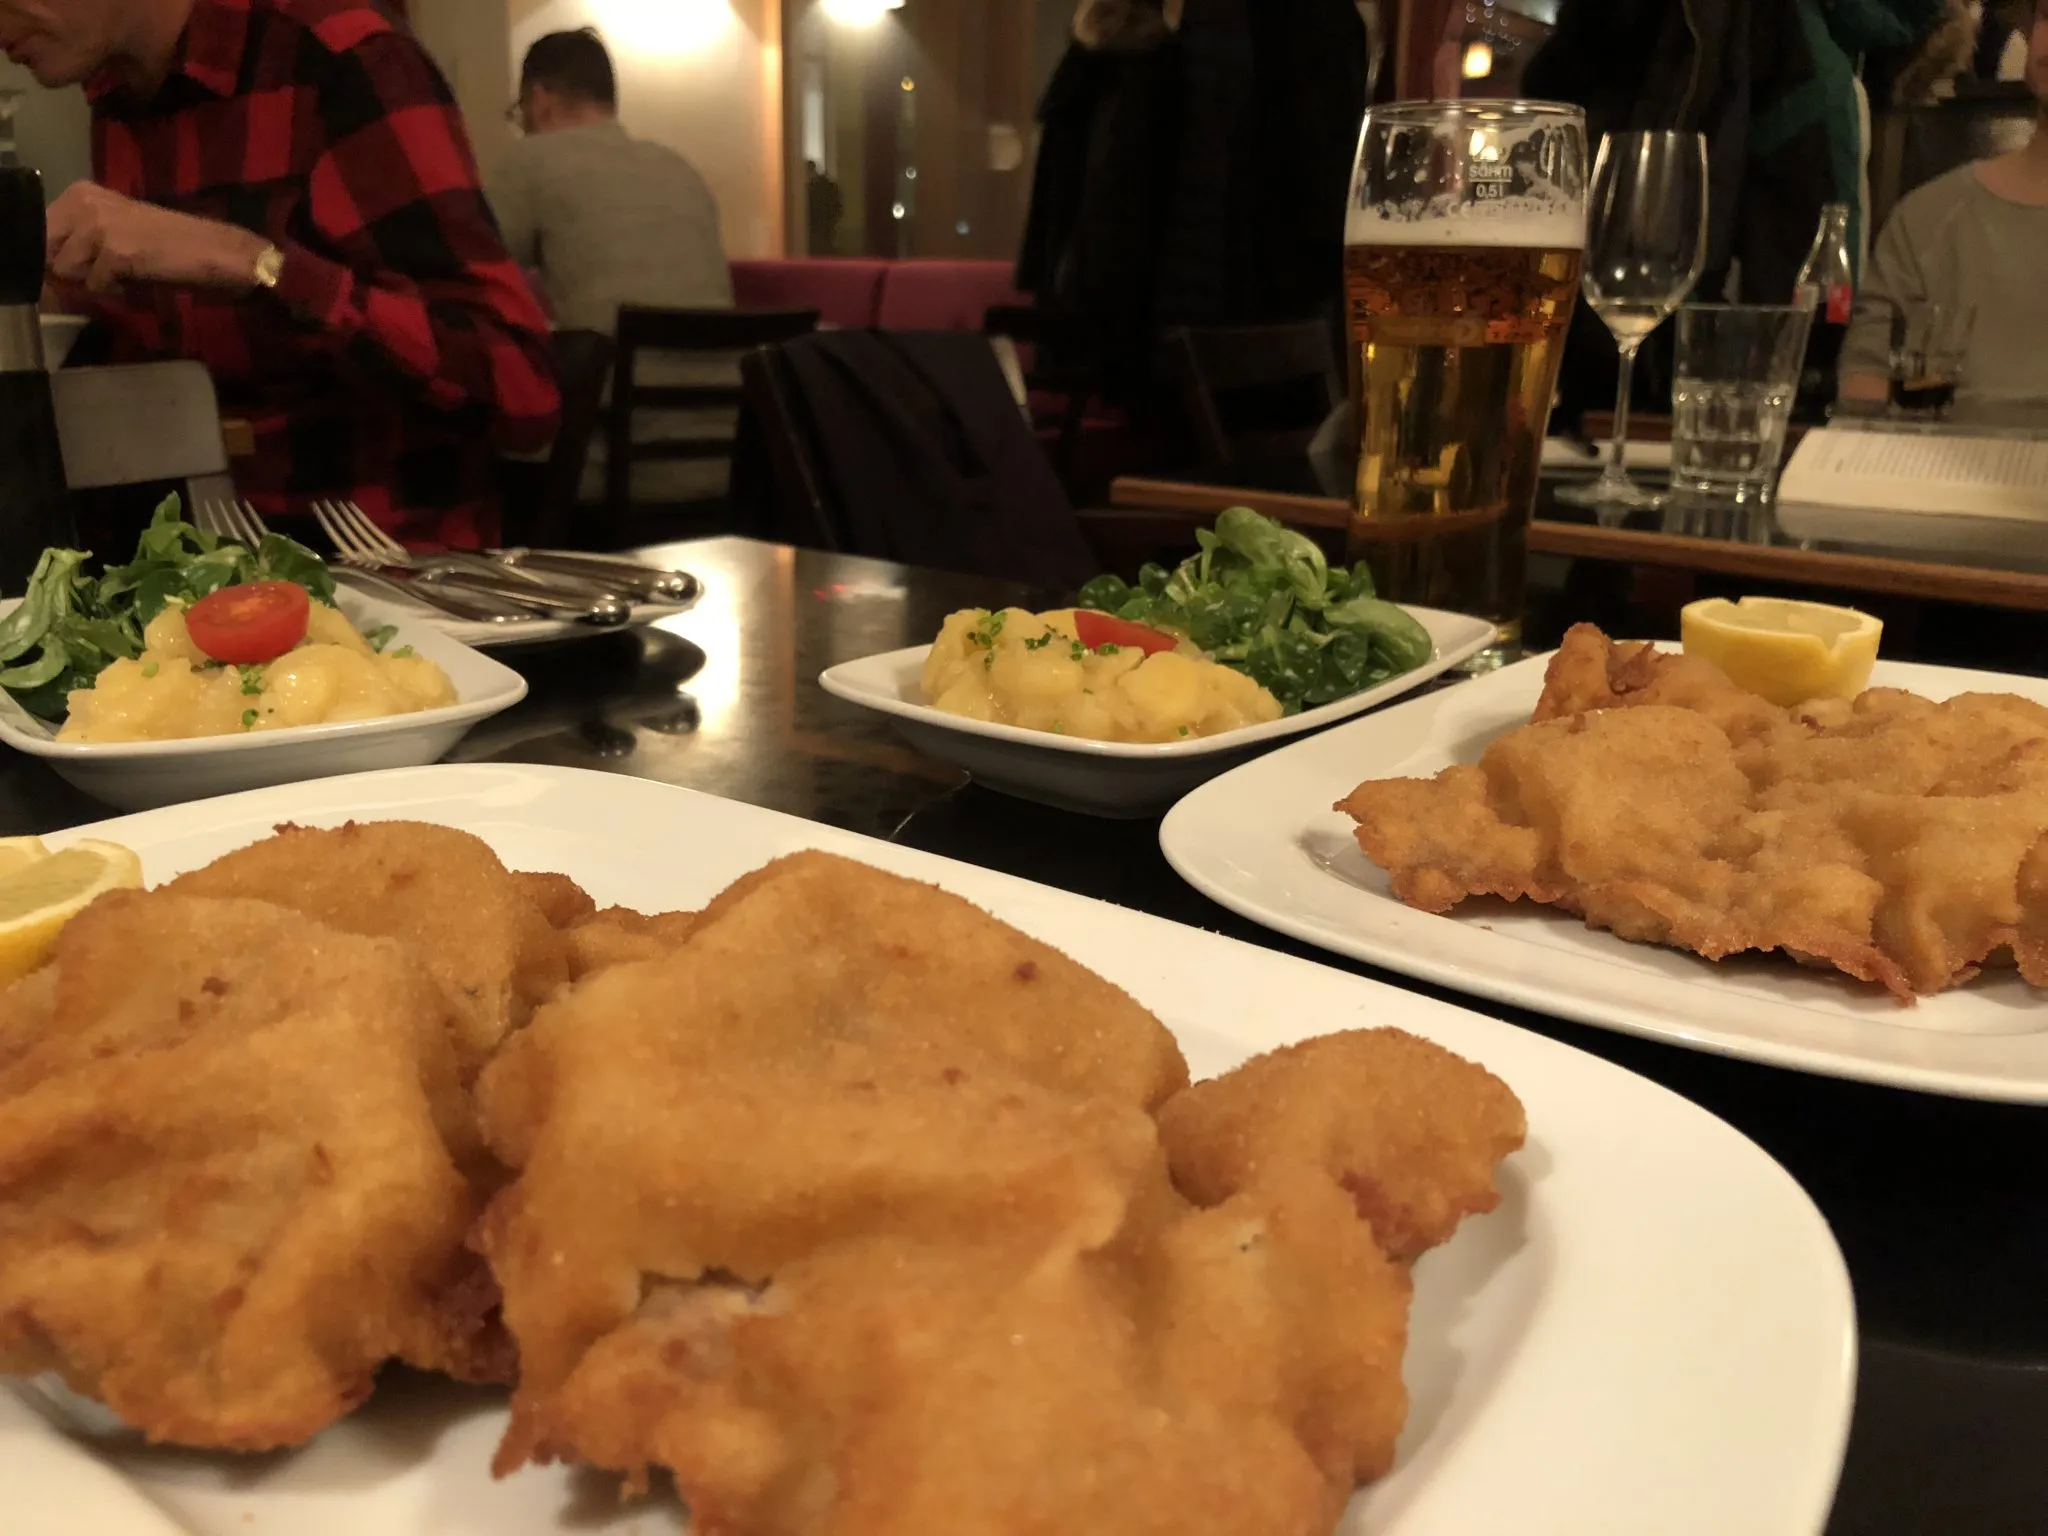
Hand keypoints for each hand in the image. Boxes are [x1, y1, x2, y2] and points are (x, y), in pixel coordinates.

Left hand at [46, 183, 269, 294]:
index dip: (57, 255)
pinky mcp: (114, 249)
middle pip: (47, 250)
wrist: (214, 251)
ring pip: (67, 270)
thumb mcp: (115, 232)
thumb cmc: (168, 245)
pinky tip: (138, 278)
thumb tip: (52, 268)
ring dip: (94, 280)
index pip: (40, 229)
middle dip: (71, 269)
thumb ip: (80, 240)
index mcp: (82, 192)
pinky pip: (94, 284)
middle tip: (106, 273)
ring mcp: (98, 224)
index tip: (84, 265)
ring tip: (126, 273)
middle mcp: (84, 201)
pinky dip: (115, 290)